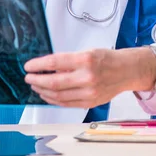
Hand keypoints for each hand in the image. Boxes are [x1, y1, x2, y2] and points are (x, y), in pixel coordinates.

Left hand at [24, 48, 155, 107]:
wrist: (127, 71)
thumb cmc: (106, 59)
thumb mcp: (86, 52)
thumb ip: (67, 61)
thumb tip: (45, 67)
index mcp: (85, 60)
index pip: (54, 63)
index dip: (37, 65)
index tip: (28, 66)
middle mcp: (87, 77)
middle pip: (54, 83)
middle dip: (36, 80)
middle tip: (29, 77)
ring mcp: (89, 92)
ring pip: (58, 96)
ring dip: (43, 91)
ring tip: (36, 86)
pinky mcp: (90, 103)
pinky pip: (66, 103)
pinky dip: (54, 100)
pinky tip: (47, 95)